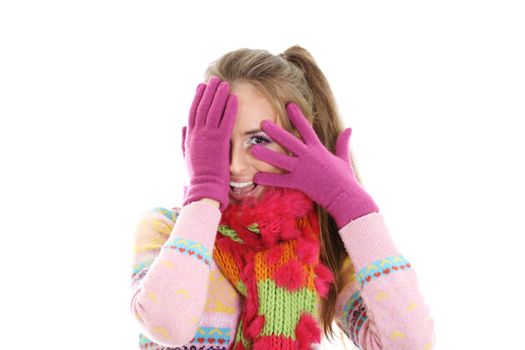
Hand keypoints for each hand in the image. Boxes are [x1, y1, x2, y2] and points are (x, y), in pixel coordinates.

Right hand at [180, 76, 237, 211]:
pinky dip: (229, 109)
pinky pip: (226, 121)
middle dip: (208, 92)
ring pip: (213, 111)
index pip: (193, 112)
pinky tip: (233, 98)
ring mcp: (207, 137)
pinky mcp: (220, 142)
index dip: (197, 98)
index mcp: (189, 137)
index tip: (201, 87)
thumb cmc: (197, 176)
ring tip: (224, 84)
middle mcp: (197, 134)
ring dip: (219, 95)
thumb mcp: (186, 156)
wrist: (203, 187)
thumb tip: (183, 127)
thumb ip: (184, 140)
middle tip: (214, 80)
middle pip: (202, 107)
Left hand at [250, 102, 377, 227]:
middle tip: (262, 123)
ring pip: (280, 159)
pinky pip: (280, 180)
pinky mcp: (299, 182)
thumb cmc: (345, 179)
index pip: (306, 129)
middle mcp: (308, 156)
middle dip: (275, 131)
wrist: (345, 196)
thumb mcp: (344, 158)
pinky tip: (255, 177)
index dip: (298, 116)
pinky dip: (267, 179)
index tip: (289, 105)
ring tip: (252, 149)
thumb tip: (350, 128)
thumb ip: (343, 142)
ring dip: (265, 154)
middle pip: (289, 141)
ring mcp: (303, 169)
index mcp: (318, 149)